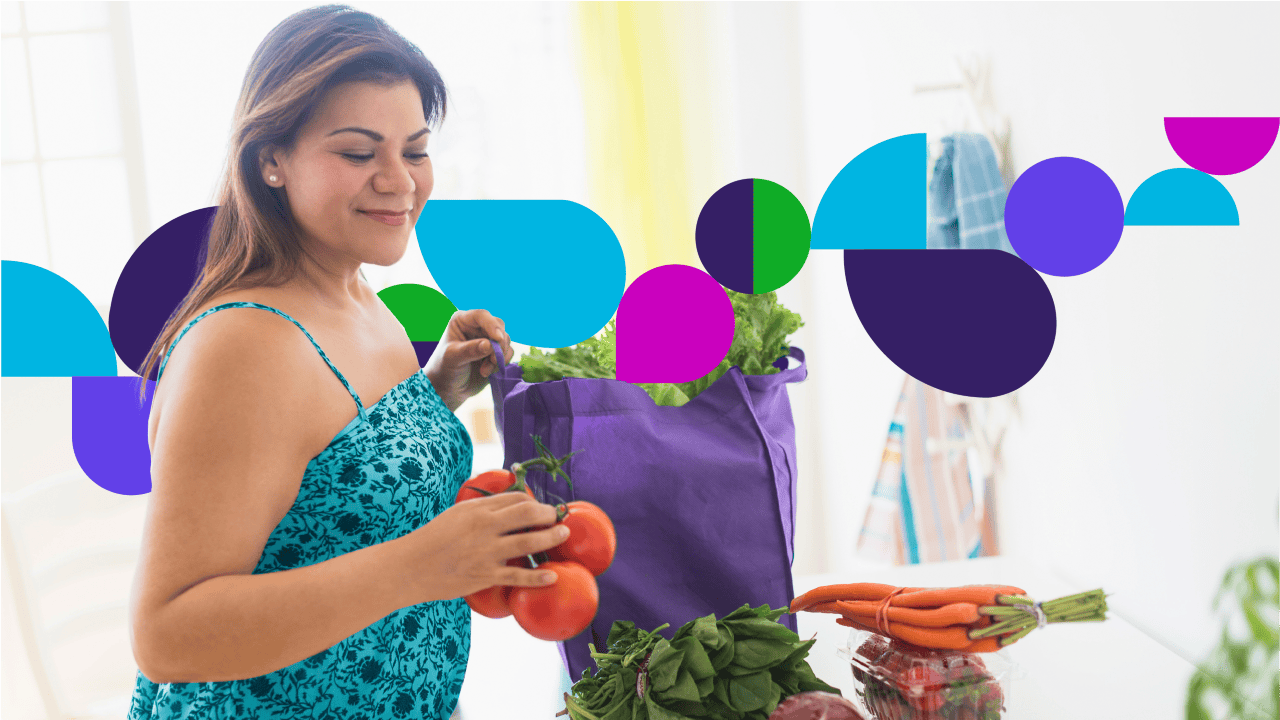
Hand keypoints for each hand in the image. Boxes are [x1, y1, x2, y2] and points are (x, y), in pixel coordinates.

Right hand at [401, 492, 567, 603]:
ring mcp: (486, 552)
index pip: (515, 499)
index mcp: (477, 509)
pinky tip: (553, 576)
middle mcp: (484, 527)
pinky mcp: (484, 576)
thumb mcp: (456, 514)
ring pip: (528, 543)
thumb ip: (481, 509)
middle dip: (549, 514)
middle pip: (527, 514)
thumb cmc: (432, 539)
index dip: (534, 502)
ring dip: (551, 537)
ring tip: (563, 534)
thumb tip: (505, 504)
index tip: (541, 509)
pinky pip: (517, 576)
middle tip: (558, 518)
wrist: (410, 567)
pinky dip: (538, 577)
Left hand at [423, 309, 513, 411]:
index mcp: (462, 321)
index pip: (481, 316)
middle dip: (499, 344)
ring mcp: (487, 339)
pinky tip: (487, 372)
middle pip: (498, 326)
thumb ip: (470, 350)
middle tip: (493, 360)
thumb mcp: (453, 358)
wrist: (449, 388)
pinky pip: (507, 352)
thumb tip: (490, 344)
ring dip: (499, 357)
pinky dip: (501, 363)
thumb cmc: (444, 369)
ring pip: (505, 340)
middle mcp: (476, 327)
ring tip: (484, 370)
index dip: (491, 325)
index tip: (498, 339)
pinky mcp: (495, 352)